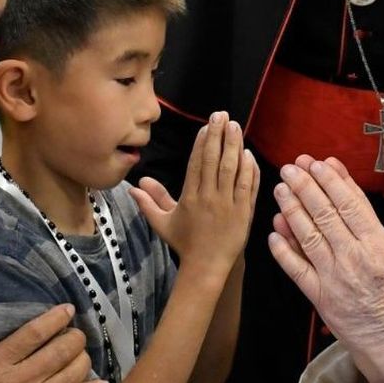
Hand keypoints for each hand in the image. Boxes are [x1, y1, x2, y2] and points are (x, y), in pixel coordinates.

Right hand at [132, 111, 258, 274]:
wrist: (206, 267)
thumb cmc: (185, 244)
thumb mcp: (163, 223)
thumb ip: (149, 202)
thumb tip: (134, 186)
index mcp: (190, 197)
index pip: (196, 163)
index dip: (202, 142)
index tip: (206, 125)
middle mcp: (209, 198)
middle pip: (214, 160)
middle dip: (218, 135)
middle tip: (222, 115)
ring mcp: (228, 204)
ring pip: (232, 170)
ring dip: (234, 146)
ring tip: (235, 127)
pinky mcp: (244, 213)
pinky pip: (248, 186)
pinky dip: (249, 170)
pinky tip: (248, 154)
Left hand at [267, 155, 383, 382]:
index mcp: (379, 244)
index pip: (351, 203)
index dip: (334, 180)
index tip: (321, 163)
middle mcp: (354, 257)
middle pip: (324, 213)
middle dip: (306, 186)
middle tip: (292, 168)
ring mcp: (335, 278)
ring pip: (307, 236)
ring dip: (291, 210)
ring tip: (280, 190)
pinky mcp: (322, 300)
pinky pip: (297, 271)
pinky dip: (284, 252)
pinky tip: (274, 233)